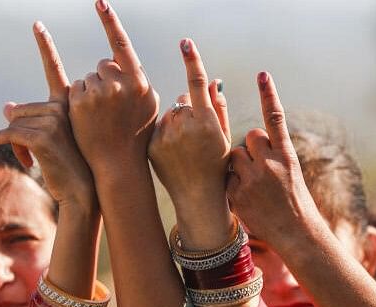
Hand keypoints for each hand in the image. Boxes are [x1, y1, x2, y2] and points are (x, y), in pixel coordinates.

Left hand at [0, 22, 94, 206]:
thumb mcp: (54, 141)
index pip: (54, 70)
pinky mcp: (42, 136)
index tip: (37, 25)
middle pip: (22, 110)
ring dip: (12, 143)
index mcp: (70, 105)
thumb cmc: (74, 167)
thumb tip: (7, 106)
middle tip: (29, 154)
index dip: (45, 46)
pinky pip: (8, 133)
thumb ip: (34, 120)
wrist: (85, 192)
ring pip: (14, 122)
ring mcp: (54, 120)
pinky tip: (1, 153)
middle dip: (19, 132)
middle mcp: (64, 107)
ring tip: (28, 160)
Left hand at [68, 0, 157, 173]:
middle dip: (104, 79)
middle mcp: (120, 84)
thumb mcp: (147, 108)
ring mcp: (99, 92)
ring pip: (88, 77)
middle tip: (110, 106)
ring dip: (90, 91)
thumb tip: (119, 63)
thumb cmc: (136, 136)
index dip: (110, 22)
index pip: (122, 45)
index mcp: (140, 83)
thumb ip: (137, 83)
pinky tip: (87, 119)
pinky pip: (74, 89)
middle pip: (104, 65)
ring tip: (100, 117)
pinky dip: (77, 101)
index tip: (99, 2)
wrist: (117, 163)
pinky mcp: (79, 101)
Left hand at [149, 38, 230, 204]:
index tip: (185, 43)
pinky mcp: (152, 144)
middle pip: (181, 100)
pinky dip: (164, 133)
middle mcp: (185, 126)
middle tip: (194, 133)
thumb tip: (213, 80)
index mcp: (206, 122)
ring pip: (168, 114)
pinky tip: (172, 152)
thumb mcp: (223, 135)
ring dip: (174, 122)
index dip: (192, 60)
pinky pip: (157, 127)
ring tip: (183, 147)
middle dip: (187, 109)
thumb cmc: (215, 164)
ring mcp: (166, 136)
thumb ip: (218, 106)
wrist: (196, 195)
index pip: (197, 83)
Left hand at [227, 72, 323, 246]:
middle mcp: (271, 162)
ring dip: (239, 167)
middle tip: (262, 171)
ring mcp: (253, 178)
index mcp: (287, 154)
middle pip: (248, 138)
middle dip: (251, 150)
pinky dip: (233, 184)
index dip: (268, 95)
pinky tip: (248, 199)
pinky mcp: (238, 193)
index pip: (275, 118)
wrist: (297, 233)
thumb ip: (272, 154)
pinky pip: (227, 177)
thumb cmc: (294, 202)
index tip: (261, 74)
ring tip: (255, 187)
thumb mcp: (291, 173)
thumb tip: (249, 137)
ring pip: (234, 156)